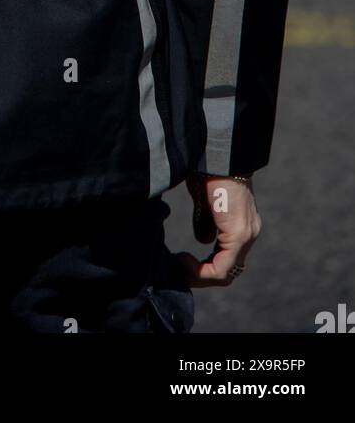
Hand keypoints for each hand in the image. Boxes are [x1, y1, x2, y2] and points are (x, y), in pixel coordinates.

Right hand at [176, 171, 260, 286]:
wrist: (217, 152)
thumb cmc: (208, 167)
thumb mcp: (204, 199)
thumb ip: (207, 221)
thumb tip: (204, 240)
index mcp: (241, 224)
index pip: (227, 259)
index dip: (203, 266)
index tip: (179, 258)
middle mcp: (249, 233)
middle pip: (228, 270)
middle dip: (200, 274)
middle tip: (177, 267)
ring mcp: (246, 235)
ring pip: (226, 272)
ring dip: (199, 274)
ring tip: (178, 264)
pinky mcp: (238, 234)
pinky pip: (222, 267)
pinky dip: (201, 270)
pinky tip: (183, 259)